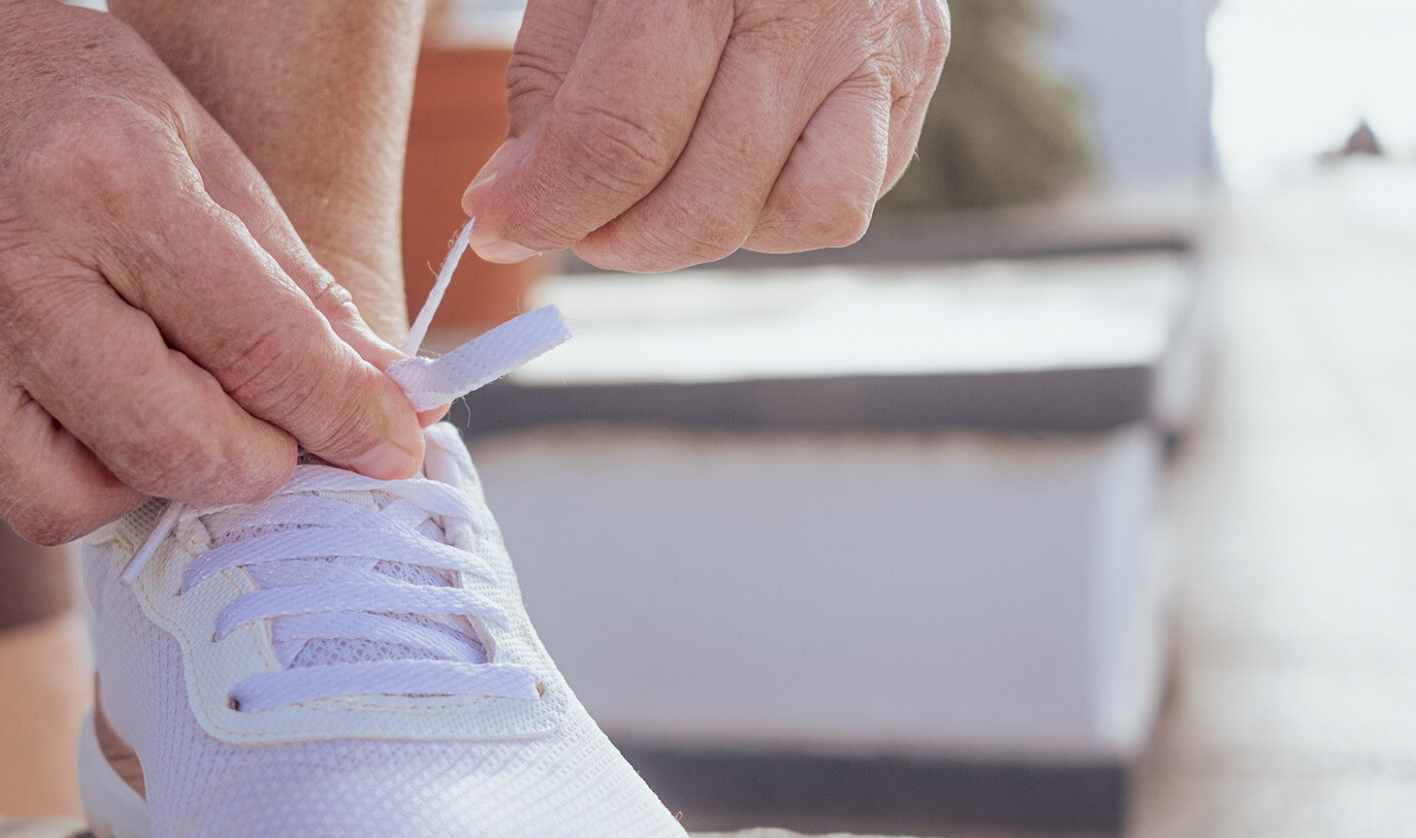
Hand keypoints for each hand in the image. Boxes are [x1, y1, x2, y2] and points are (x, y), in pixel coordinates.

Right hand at [0, 0, 425, 543]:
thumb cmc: (70, 101)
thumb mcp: (208, 158)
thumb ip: (299, 293)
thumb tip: (391, 404)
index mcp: (105, 181)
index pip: (259, 349)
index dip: (345, 416)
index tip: (395, 446)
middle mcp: (4, 265)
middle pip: (175, 450)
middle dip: (260, 464)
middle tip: (278, 432)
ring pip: (79, 505)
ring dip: (155, 483)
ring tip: (167, 407)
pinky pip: (11, 496)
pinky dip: (80, 477)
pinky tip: (92, 406)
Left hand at [461, 0, 948, 270]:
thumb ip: (546, 85)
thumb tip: (510, 210)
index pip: (621, 142)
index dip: (547, 208)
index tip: (497, 231)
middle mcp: (811, 7)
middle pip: (708, 203)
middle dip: (618, 237)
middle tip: (575, 213)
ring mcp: (880, 44)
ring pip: (800, 216)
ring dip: (710, 231)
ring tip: (660, 188)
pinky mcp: (917, 71)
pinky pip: (849, 195)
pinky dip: (778, 206)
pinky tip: (734, 157)